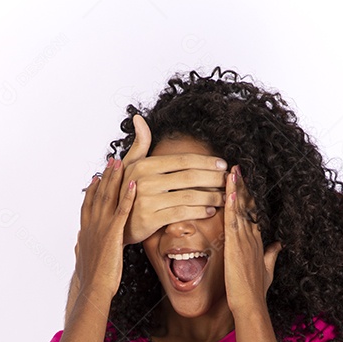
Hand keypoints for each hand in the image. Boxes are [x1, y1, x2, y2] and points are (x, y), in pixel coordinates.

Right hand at [75, 157, 136, 300]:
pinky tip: (134, 184)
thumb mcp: (84, 259)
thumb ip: (82, 247)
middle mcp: (91, 225)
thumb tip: (78, 242)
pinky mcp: (113, 233)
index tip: (96, 177)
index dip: (92, 189)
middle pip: (98, 195)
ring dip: (115, 178)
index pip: (88, 205)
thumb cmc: (91, 278)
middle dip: (106, 176)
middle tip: (111, 160)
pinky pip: (122, 211)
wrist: (93, 287)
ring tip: (120, 163)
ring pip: (108, 197)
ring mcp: (102, 227)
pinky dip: (127, 196)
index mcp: (85, 231)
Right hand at [118, 114, 227, 243]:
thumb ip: (139, 143)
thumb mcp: (129, 166)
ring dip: (211, 196)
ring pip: (189, 196)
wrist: (114, 224)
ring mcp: (147, 200)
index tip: (223, 164)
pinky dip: (199, 212)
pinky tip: (210, 211)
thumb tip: (138, 117)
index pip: (183, 160)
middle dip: (213, 178)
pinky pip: (182, 213)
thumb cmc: (125, 193)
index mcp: (144, 165)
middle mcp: (145, 181)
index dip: (206, 162)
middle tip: (228, 180)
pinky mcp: (150, 219)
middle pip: (190, 177)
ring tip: (223, 197)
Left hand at [223, 165, 279, 315]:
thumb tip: (278, 244)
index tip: (243, 182)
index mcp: (257, 241)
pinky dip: (233, 204)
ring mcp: (245, 240)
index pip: (252, 213)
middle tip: (237, 167)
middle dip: (243, 186)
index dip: (248, 197)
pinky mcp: (236, 245)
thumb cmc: (256, 290)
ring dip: (237, 188)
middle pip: (248, 206)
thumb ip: (272, 255)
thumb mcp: (267, 269)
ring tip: (233, 170)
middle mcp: (253, 237)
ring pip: (241, 209)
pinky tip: (230, 190)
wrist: (251, 303)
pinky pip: (234, 220)